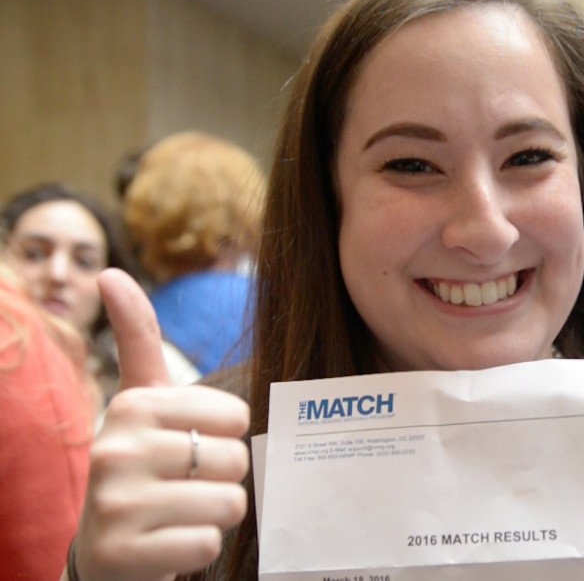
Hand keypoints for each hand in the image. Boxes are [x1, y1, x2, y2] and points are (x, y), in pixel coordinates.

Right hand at [71, 268, 250, 580]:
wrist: (105, 551)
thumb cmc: (141, 468)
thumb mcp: (142, 405)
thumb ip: (137, 339)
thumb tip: (110, 274)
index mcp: (133, 406)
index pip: (235, 417)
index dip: (228, 439)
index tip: (193, 447)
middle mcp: (116, 449)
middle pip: (235, 460)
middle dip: (223, 481)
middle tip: (186, 489)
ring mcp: (115, 504)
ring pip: (228, 503)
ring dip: (215, 517)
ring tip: (180, 516)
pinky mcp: (122, 554)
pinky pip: (206, 544)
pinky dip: (199, 549)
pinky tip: (168, 546)